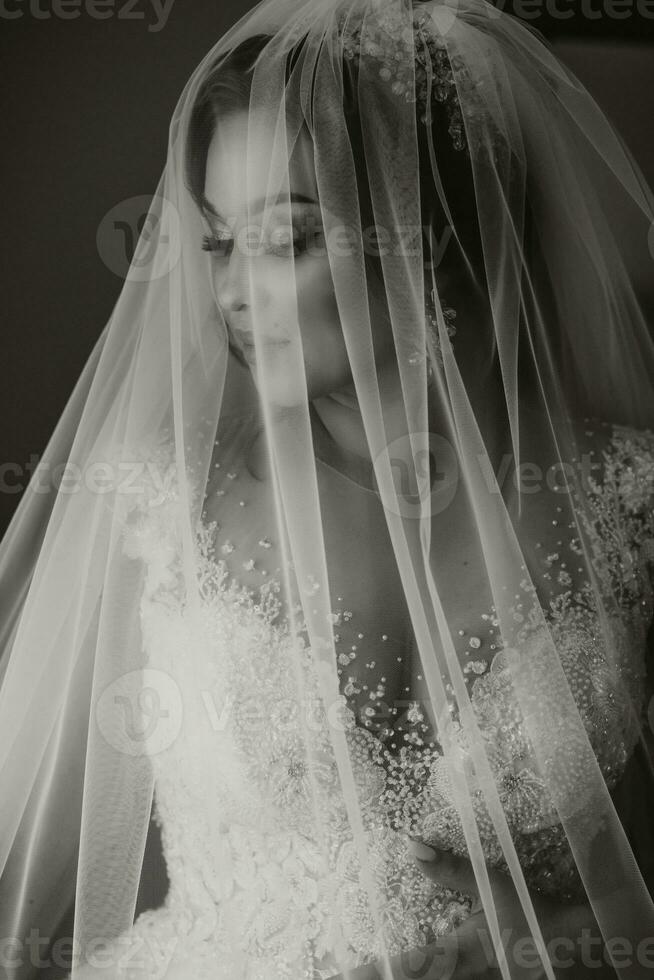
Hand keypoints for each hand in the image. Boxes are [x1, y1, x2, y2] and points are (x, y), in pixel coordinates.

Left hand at [330, 839, 615, 979]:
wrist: (575, 945)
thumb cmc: (534, 915)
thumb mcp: (494, 887)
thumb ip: (453, 870)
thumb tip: (412, 847)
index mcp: (460, 954)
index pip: (410, 966)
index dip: (378, 970)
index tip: (348, 971)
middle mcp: (463, 975)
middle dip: (383, 979)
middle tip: (344, 976)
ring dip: (404, 974)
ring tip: (368, 973)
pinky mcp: (485, 979)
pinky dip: (426, 974)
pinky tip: (416, 969)